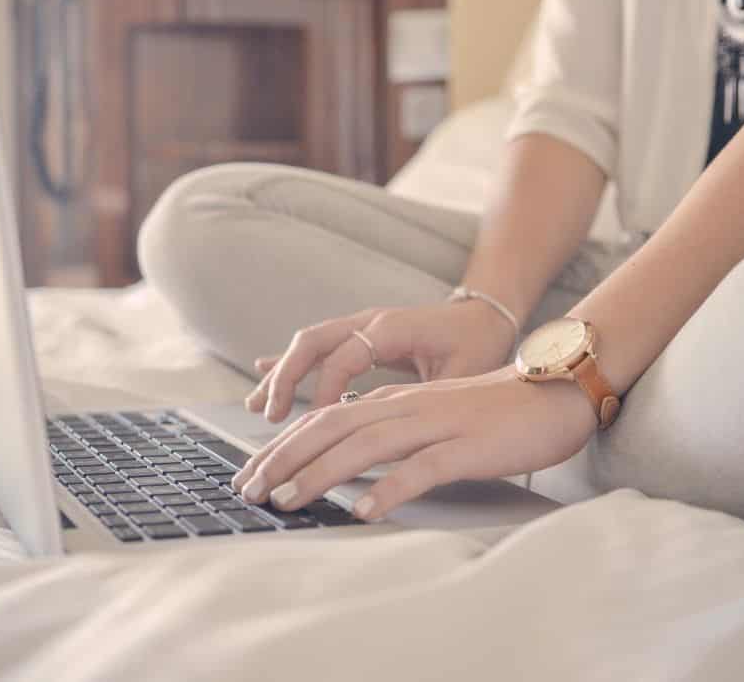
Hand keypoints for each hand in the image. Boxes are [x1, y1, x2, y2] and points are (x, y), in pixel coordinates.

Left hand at [231, 366, 597, 520]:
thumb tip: (349, 460)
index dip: (283, 446)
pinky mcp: (467, 447)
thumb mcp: (432, 416)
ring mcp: (436, 425)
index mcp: (396, 402)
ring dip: (320, 474)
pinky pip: (422, 468)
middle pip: (331, 428)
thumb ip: (392, 430)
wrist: (554, 392)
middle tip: (248, 490)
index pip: (324, 419)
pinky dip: (389, 489)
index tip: (251, 474)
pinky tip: (364, 510)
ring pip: (365, 445)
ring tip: (287, 500)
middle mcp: (407, 408)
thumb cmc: (493, 411)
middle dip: (283, 459)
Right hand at [247, 300, 517, 422]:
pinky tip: (263, 374)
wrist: (486, 314)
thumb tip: (402, 428)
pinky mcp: (359, 336)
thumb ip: (430, 394)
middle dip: (286, 379)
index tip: (317, 424)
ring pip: (308, 344)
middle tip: (270, 417)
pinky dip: (290, 363)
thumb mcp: (463, 372)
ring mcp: (361, 326)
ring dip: (281, 374)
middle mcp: (370, 321)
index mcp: (393, 328)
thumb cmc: (478, 344)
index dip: (327, 390)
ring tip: (257, 408)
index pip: (345, 357)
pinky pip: (317, 348)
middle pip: (313, 342)